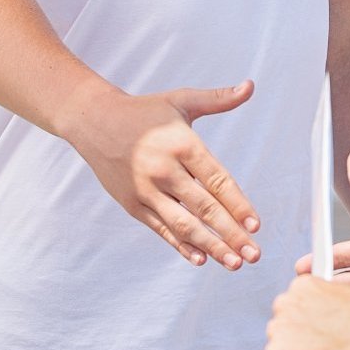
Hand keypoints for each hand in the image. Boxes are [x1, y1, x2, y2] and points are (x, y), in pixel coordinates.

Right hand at [63, 80, 261, 268]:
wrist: (93, 120)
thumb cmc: (145, 111)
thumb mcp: (181, 100)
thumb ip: (218, 99)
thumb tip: (250, 86)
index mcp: (182, 144)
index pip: (217, 180)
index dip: (238, 205)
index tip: (256, 225)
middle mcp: (165, 170)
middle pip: (204, 207)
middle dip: (231, 234)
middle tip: (254, 254)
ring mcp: (146, 190)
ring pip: (184, 224)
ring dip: (211, 246)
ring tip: (234, 263)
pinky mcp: (133, 204)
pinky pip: (161, 229)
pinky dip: (181, 245)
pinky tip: (201, 259)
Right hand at [266, 275, 349, 349]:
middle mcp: (277, 328)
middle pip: (284, 335)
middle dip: (301, 340)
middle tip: (323, 343)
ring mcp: (289, 303)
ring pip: (291, 311)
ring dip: (305, 316)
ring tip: (330, 324)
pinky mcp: (304, 284)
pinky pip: (303, 291)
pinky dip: (315, 297)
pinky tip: (332, 307)